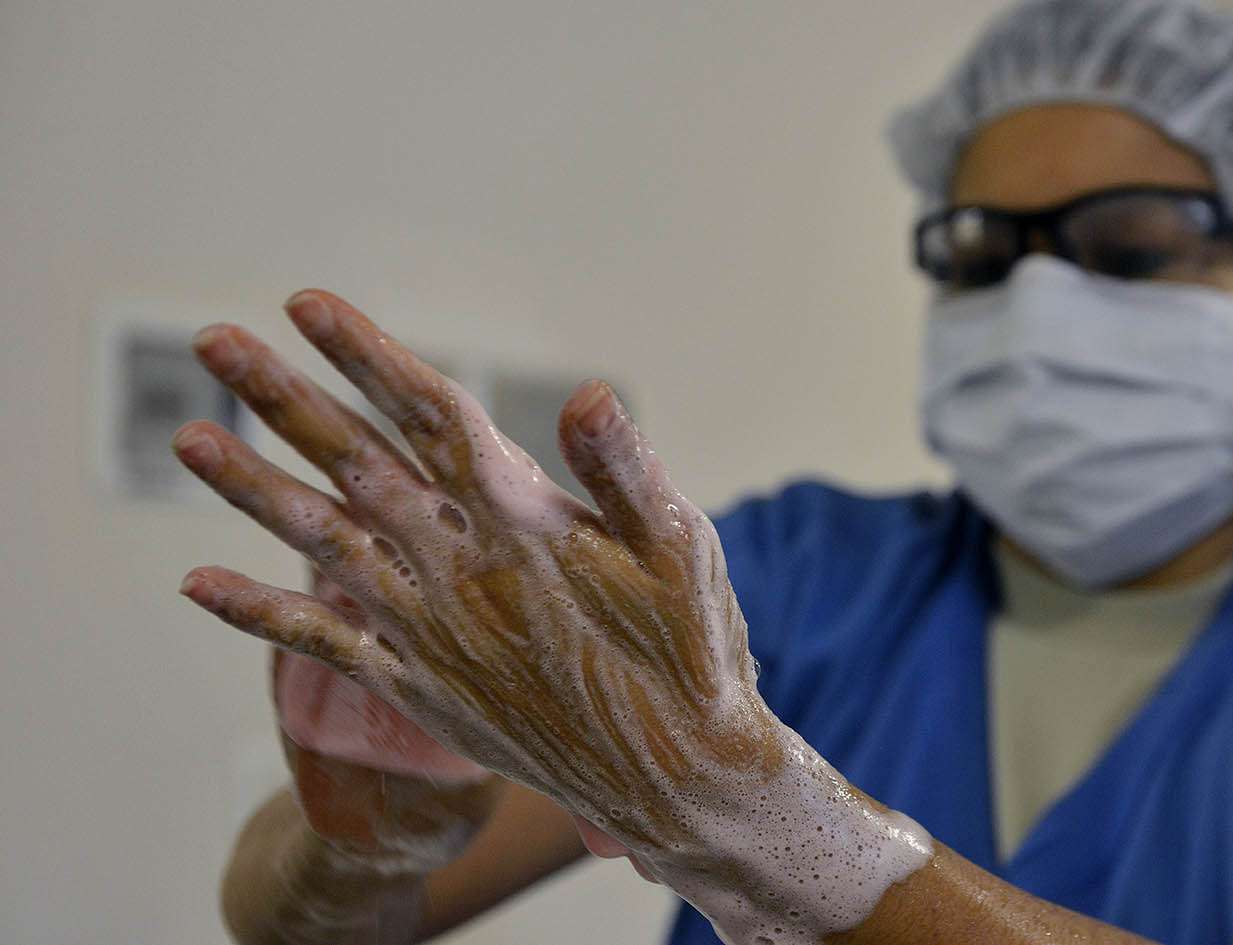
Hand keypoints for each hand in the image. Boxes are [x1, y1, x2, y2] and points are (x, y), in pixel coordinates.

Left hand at [173, 290, 775, 856]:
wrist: (669, 775)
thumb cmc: (685, 649)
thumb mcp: (680, 547)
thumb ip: (623, 468)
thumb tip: (585, 391)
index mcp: (522, 518)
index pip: (429, 415)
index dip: (366, 355)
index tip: (306, 305)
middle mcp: (458, 565)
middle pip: (355, 460)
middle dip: (284, 397)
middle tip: (216, 340)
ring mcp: (427, 627)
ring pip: (319, 541)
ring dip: (249, 486)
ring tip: (186, 437)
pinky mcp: (416, 684)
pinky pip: (319, 642)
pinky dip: (258, 611)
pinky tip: (197, 583)